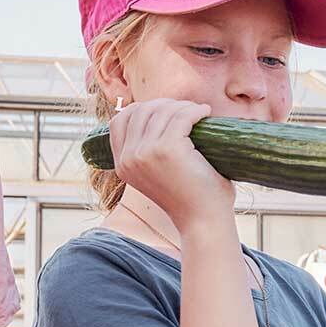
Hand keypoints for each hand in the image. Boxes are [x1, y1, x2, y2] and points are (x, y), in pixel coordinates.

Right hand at [109, 99, 233, 227]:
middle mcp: (128, 158)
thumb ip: (150, 148)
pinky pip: (181, 117)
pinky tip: (205, 113)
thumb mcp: (158, 171)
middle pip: (142, 111)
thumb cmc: (190, 196)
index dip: (143, 108)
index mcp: (122, 165)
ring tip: (199, 113)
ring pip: (163, 111)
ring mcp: (145, 153)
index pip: (120, 120)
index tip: (167, 110)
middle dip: (166, 105)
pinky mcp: (167, 149)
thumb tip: (160, 111)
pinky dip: (195, 111)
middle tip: (189, 111)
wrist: (204, 221)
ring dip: (184, 107)